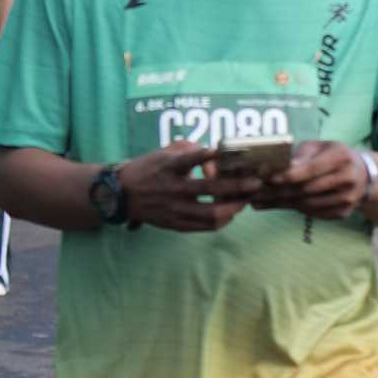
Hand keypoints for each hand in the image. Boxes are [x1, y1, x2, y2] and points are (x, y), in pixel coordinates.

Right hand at [114, 143, 246, 234]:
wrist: (122, 194)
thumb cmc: (148, 169)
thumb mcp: (165, 152)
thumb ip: (191, 150)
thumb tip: (216, 158)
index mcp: (168, 167)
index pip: (189, 159)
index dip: (206, 155)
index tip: (223, 151)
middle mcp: (172, 188)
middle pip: (209, 189)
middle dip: (237, 186)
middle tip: (255, 183)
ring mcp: (174, 209)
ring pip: (211, 213)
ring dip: (233, 208)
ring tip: (244, 202)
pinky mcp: (175, 224)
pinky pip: (204, 227)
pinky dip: (221, 221)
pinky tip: (230, 215)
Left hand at [216, 138, 365, 219]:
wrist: (363, 176)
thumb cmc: (332, 156)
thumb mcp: (319, 147)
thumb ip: (301, 155)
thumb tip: (280, 166)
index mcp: (342, 157)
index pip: (314, 168)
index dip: (291, 175)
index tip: (270, 178)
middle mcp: (348, 179)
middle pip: (308, 189)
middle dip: (279, 191)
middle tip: (254, 192)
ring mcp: (347, 199)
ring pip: (308, 204)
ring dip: (280, 203)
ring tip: (257, 200)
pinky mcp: (342, 213)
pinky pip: (313, 213)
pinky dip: (291, 209)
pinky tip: (273, 205)